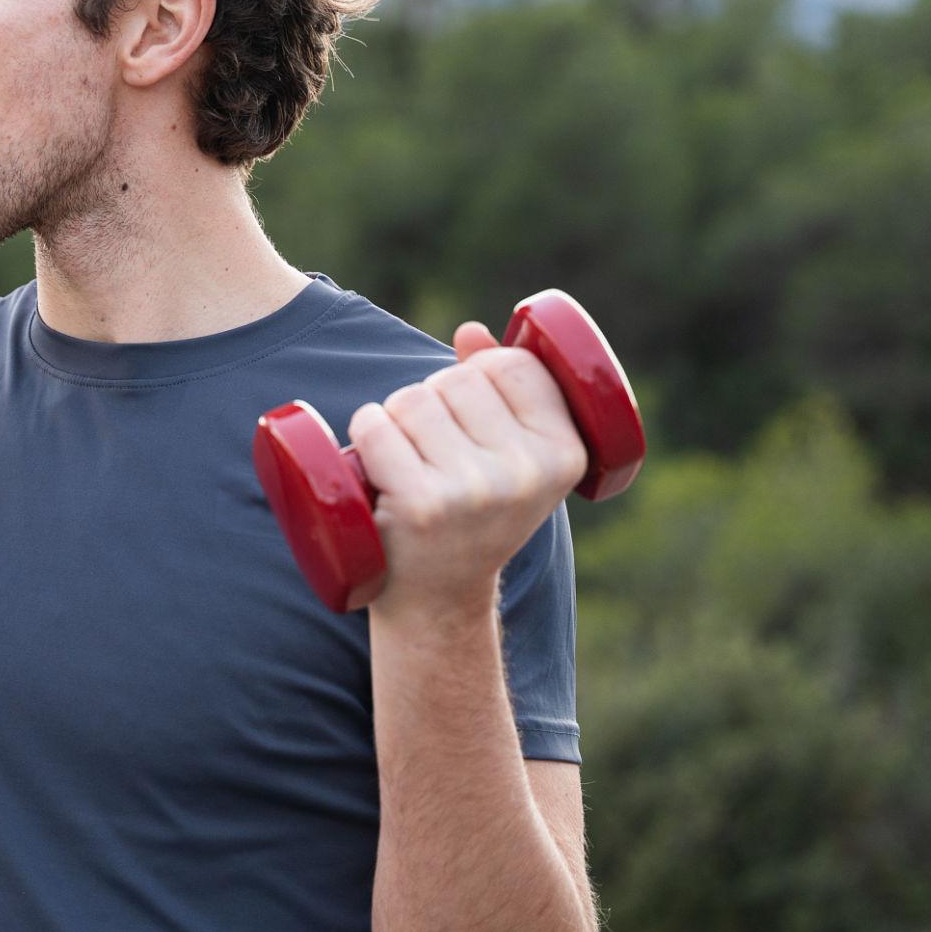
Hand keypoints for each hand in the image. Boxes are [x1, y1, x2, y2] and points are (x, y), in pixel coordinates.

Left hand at [346, 322, 588, 621]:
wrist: (438, 599)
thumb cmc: (472, 514)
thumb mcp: (508, 457)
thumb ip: (499, 388)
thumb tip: (470, 332)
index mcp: (565, 454)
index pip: (511, 365)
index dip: (479, 376)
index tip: (474, 420)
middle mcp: (527, 474)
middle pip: (454, 379)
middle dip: (433, 402)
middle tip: (436, 455)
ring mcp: (474, 491)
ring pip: (411, 398)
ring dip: (396, 420)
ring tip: (409, 464)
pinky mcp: (421, 505)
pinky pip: (376, 426)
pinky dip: (365, 434)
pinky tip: (376, 470)